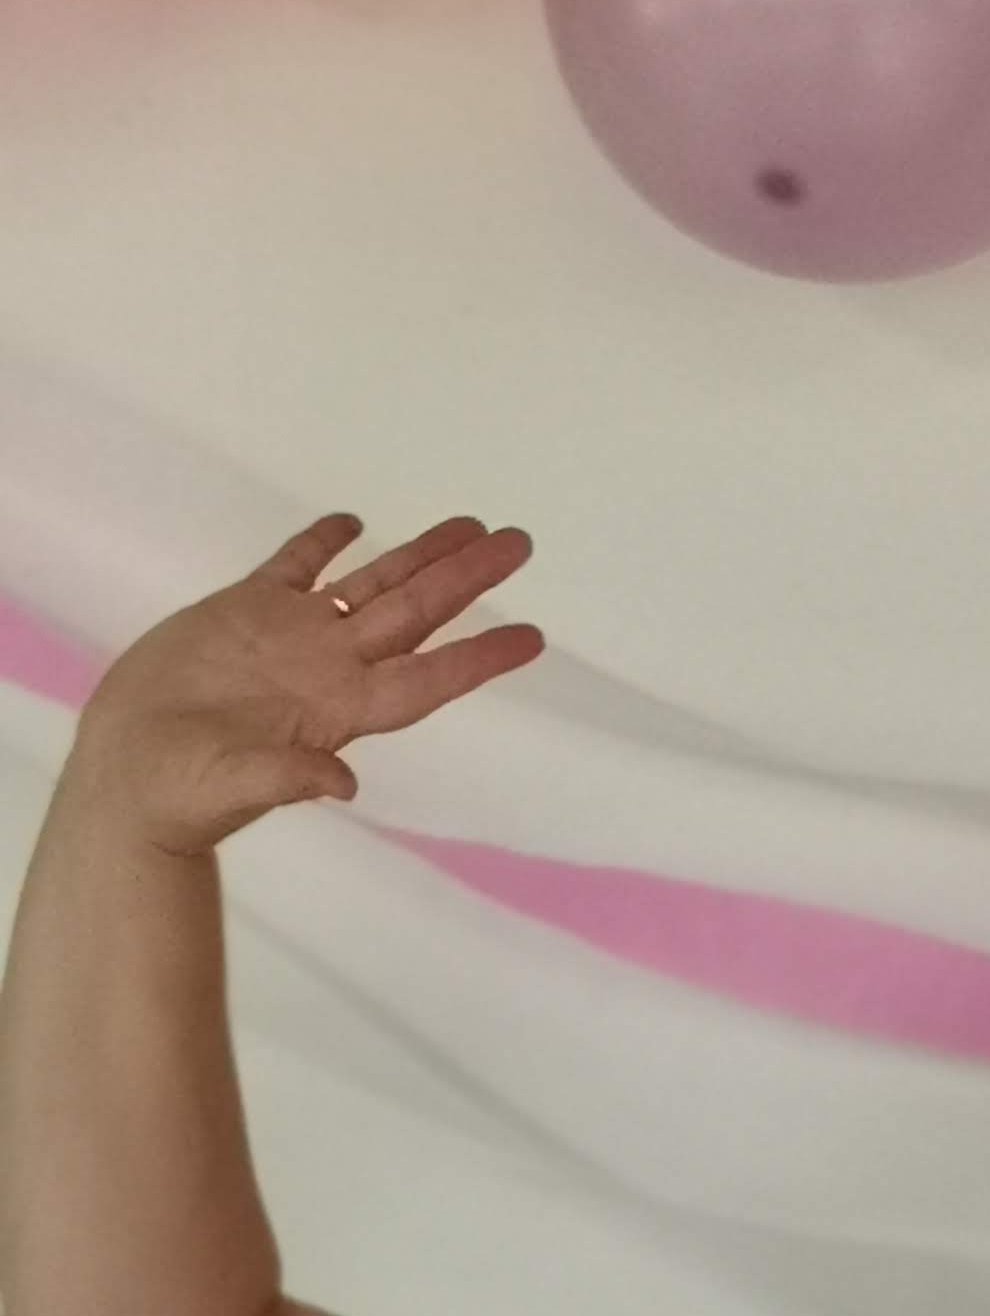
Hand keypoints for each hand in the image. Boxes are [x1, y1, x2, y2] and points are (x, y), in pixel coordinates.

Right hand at [66, 514, 541, 858]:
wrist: (129, 773)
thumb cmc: (184, 793)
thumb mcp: (238, 788)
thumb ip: (291, 781)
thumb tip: (343, 784)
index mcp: (341, 711)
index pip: (429, 678)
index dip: (481, 658)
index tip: (533, 638)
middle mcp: (332, 668)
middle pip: (417, 615)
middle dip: (467, 579)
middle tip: (519, 543)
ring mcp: (293, 636)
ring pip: (371, 584)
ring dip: (419, 555)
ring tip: (470, 525)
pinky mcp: (245, 611)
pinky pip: (295, 566)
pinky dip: (322, 542)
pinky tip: (353, 522)